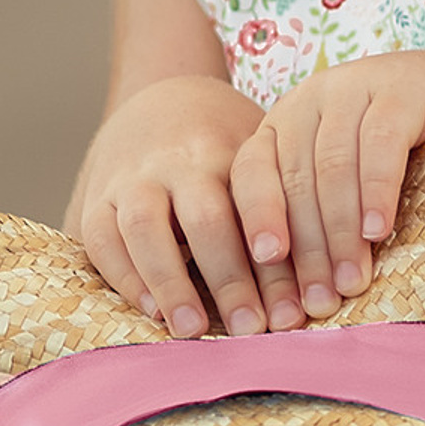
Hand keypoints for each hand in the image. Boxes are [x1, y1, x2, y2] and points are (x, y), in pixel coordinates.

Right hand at [69, 74, 303, 337]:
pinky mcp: (96, 197)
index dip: (270, 241)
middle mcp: (177, 160)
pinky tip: (152, 311)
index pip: (252, 197)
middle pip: (204, 215)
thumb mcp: (254, 154)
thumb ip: (280, 205)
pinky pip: (103, 237)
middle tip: (255, 329)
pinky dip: (126, 276)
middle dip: (230, 276)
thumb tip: (329, 279)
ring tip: (193, 330)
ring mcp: (131, 177)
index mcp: (225, 148)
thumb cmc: (223, 144)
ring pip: (145, 225)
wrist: (158, 95)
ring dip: (170, 281)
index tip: (290, 294)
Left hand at [230, 52, 424, 317]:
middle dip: (306, 247)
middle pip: (294, 178)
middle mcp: (308, 99)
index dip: (256, 219)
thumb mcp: (342, 183)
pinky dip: (376, 191)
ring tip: (351, 282)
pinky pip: (380, 143)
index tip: (264, 267)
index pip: (251, 173)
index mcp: (282, 124)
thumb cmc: (396, 157)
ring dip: (340, 231)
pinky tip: (378, 231)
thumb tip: (290, 303)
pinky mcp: (401, 88)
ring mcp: (353, 86)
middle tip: (318, 302)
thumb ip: (313, 223)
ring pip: (333, 165)